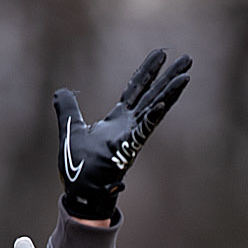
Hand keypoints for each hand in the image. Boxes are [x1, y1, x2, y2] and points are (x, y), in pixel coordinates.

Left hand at [54, 48, 190, 218]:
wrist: (81, 193)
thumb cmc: (78, 168)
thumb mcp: (70, 130)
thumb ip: (67, 109)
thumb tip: (60, 91)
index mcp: (118, 120)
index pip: (135, 89)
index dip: (147, 71)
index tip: (160, 53)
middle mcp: (129, 126)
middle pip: (153, 94)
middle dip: (169, 76)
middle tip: (187, 59)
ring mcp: (131, 137)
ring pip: (155, 109)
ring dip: (170, 93)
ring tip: (186, 75)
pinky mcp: (127, 149)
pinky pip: (142, 131)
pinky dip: (151, 118)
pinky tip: (161, 104)